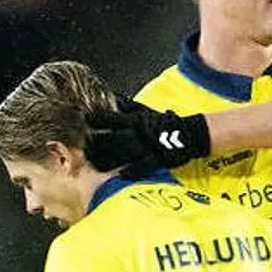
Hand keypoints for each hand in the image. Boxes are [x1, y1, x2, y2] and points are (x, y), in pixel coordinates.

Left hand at [85, 97, 211, 170]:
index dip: (96, 120)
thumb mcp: (145, 110)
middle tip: (84, 148)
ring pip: (123, 153)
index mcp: (135, 120)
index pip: (111, 118)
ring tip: (95, 164)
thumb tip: (112, 96)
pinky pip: (143, 166)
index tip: (84, 121)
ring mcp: (147, 147)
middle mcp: (138, 133)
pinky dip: (132, 170)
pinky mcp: (156, 159)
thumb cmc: (164, 122)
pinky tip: (121, 175)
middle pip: (112, 138)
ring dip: (108, 159)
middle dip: (97, 143)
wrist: (187, 133)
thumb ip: (127, 105)